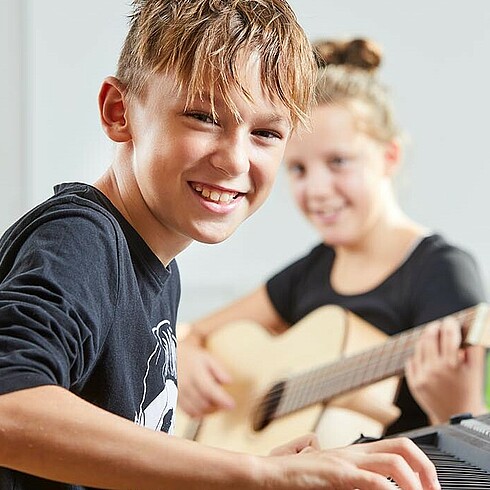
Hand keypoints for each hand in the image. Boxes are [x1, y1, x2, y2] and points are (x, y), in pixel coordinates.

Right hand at [177, 335, 234, 417]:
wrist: (171, 358)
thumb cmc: (192, 358)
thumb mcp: (207, 358)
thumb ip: (219, 369)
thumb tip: (229, 382)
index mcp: (194, 372)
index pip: (210, 390)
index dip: (222, 400)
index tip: (232, 405)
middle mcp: (185, 385)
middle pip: (204, 403)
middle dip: (218, 406)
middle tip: (226, 403)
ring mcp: (179, 394)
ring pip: (197, 411)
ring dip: (209, 411)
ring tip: (217, 404)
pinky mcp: (175, 400)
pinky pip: (189, 413)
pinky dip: (200, 414)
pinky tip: (206, 407)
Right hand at [265, 437, 439, 489]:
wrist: (270, 474)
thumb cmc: (297, 477)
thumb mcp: (332, 476)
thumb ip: (352, 478)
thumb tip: (375, 485)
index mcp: (355, 452)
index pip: (397, 446)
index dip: (421, 465)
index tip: (429, 487)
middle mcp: (354, 452)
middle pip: (403, 447)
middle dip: (426, 470)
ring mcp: (346, 460)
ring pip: (394, 461)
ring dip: (414, 483)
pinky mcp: (337, 474)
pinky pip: (372, 480)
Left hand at [405, 316, 486, 423]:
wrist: (458, 417)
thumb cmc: (470, 390)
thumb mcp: (476, 370)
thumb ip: (474, 348)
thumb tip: (470, 329)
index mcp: (452, 365)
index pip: (448, 335)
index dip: (449, 324)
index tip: (450, 321)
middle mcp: (435, 370)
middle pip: (429, 338)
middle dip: (434, 328)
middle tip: (438, 325)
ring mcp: (422, 377)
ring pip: (419, 348)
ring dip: (425, 340)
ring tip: (432, 338)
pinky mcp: (414, 384)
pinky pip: (411, 361)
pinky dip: (418, 355)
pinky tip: (426, 355)